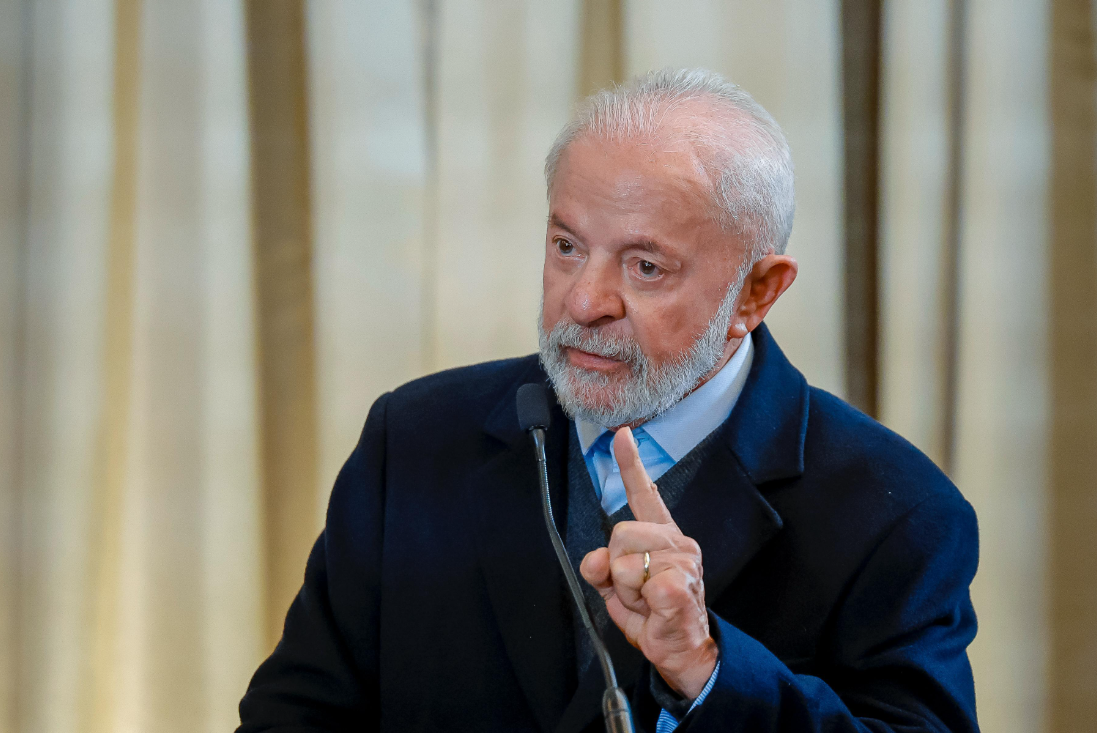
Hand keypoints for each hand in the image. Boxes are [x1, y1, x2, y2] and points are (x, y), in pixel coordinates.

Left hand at [579, 427, 717, 698]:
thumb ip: (600, 568)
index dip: (631, 464)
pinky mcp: (680, 584)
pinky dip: (639, 603)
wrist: (681, 650)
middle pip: (619, 533)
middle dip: (615, 566)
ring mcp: (683, 562)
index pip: (644, 494)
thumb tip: (593, 560)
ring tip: (645, 601)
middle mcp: (676, 542)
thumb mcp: (617, 589)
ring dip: (626, 589)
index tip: (622, 435)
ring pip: (624, 562)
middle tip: (635, 589)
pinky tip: (656, 609)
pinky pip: (638, 584)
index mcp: (661, 536)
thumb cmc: (653, 614)